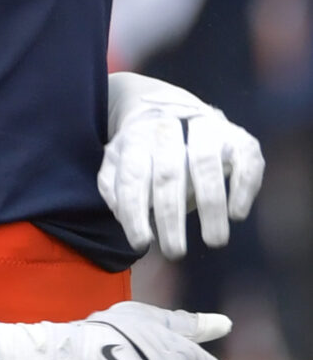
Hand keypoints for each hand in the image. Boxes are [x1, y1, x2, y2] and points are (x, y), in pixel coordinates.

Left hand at [99, 96, 263, 258]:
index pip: (132, 178)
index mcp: (136, 138)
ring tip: (214, 240)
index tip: (141, 244)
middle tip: (175, 252)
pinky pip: (245, 159)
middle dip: (171, 217)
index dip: (135, 212)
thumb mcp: (117, 162)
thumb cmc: (143, 150)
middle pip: (169, 174)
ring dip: (211, 206)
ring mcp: (206, 128)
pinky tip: (237, 214)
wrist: (171, 107)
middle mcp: (170, 128)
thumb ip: (115, 188)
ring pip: (206, 164)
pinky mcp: (237, 135)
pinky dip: (243, 187)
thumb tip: (124, 215)